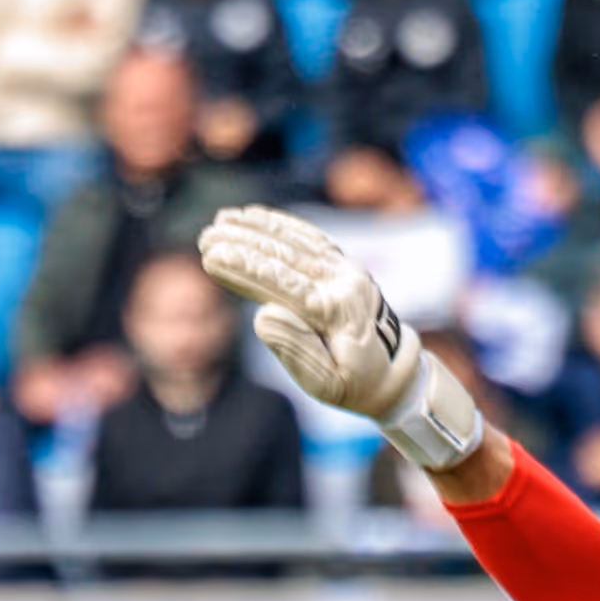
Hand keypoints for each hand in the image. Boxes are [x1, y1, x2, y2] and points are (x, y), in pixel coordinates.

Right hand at [195, 207, 486, 465]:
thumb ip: (296, 350)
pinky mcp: (342, 265)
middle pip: (287, 257)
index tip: (213, 255)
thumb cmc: (354, 384)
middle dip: (243, 243)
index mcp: (339, 311)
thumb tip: (264, 316)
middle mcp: (344, 282)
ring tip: (222, 220)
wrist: (394, 373)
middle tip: (206, 235)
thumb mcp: (326, 383)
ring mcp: (346, 270)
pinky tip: (254, 216)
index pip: (285, 285)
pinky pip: (309, 238)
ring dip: (257, 229)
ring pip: (296, 242)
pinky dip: (281, 225)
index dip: (247, 269)